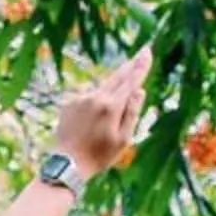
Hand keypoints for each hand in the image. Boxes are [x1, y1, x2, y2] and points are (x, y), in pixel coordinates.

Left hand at [50, 48, 152, 179]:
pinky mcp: (68, 102)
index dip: (140, 65)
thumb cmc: (100, 156)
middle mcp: (95, 97)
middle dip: (129, 65)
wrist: (67, 164)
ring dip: (110, 92)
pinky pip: (87, 97)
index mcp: (111, 106)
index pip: (131, 80)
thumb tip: (139, 90)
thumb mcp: (124, 139)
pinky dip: (94, 102)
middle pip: (116, 76)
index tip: (147, 51)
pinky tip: (91, 121)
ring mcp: (80, 98)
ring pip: (102, 89)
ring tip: (109, 113)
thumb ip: (132, 112)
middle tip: (141, 53)